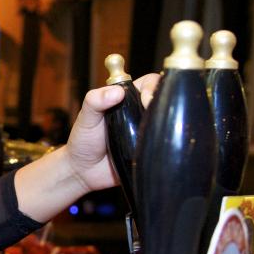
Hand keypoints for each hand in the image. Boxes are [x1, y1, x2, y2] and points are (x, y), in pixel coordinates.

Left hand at [64, 73, 159, 193]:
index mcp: (128, 98)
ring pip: (169, 122)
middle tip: (156, 115)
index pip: (150, 82)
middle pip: (165, 100)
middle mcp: (141, 112)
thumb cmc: (83, 140)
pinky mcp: (151, 150)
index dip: (154, 87)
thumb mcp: (86, 117)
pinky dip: (169, 143)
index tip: (147, 100)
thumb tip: (117, 92)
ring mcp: (148, 132)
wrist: (83, 172)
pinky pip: (166, 144)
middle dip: (167, 103)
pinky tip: (164, 147)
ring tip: (161, 131)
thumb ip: (95, 100)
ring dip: (170, 124)